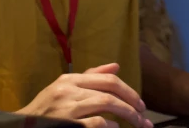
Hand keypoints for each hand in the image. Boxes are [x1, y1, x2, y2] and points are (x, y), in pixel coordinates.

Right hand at [17, 63, 153, 127]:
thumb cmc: (45, 111)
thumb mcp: (62, 89)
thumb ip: (89, 77)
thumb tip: (116, 66)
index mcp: (69, 80)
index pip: (108, 80)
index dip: (129, 91)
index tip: (141, 104)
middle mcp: (68, 91)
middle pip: (110, 93)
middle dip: (132, 105)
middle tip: (144, 118)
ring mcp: (66, 109)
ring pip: (106, 105)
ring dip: (127, 116)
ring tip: (137, 125)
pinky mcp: (66, 126)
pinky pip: (95, 123)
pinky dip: (109, 127)